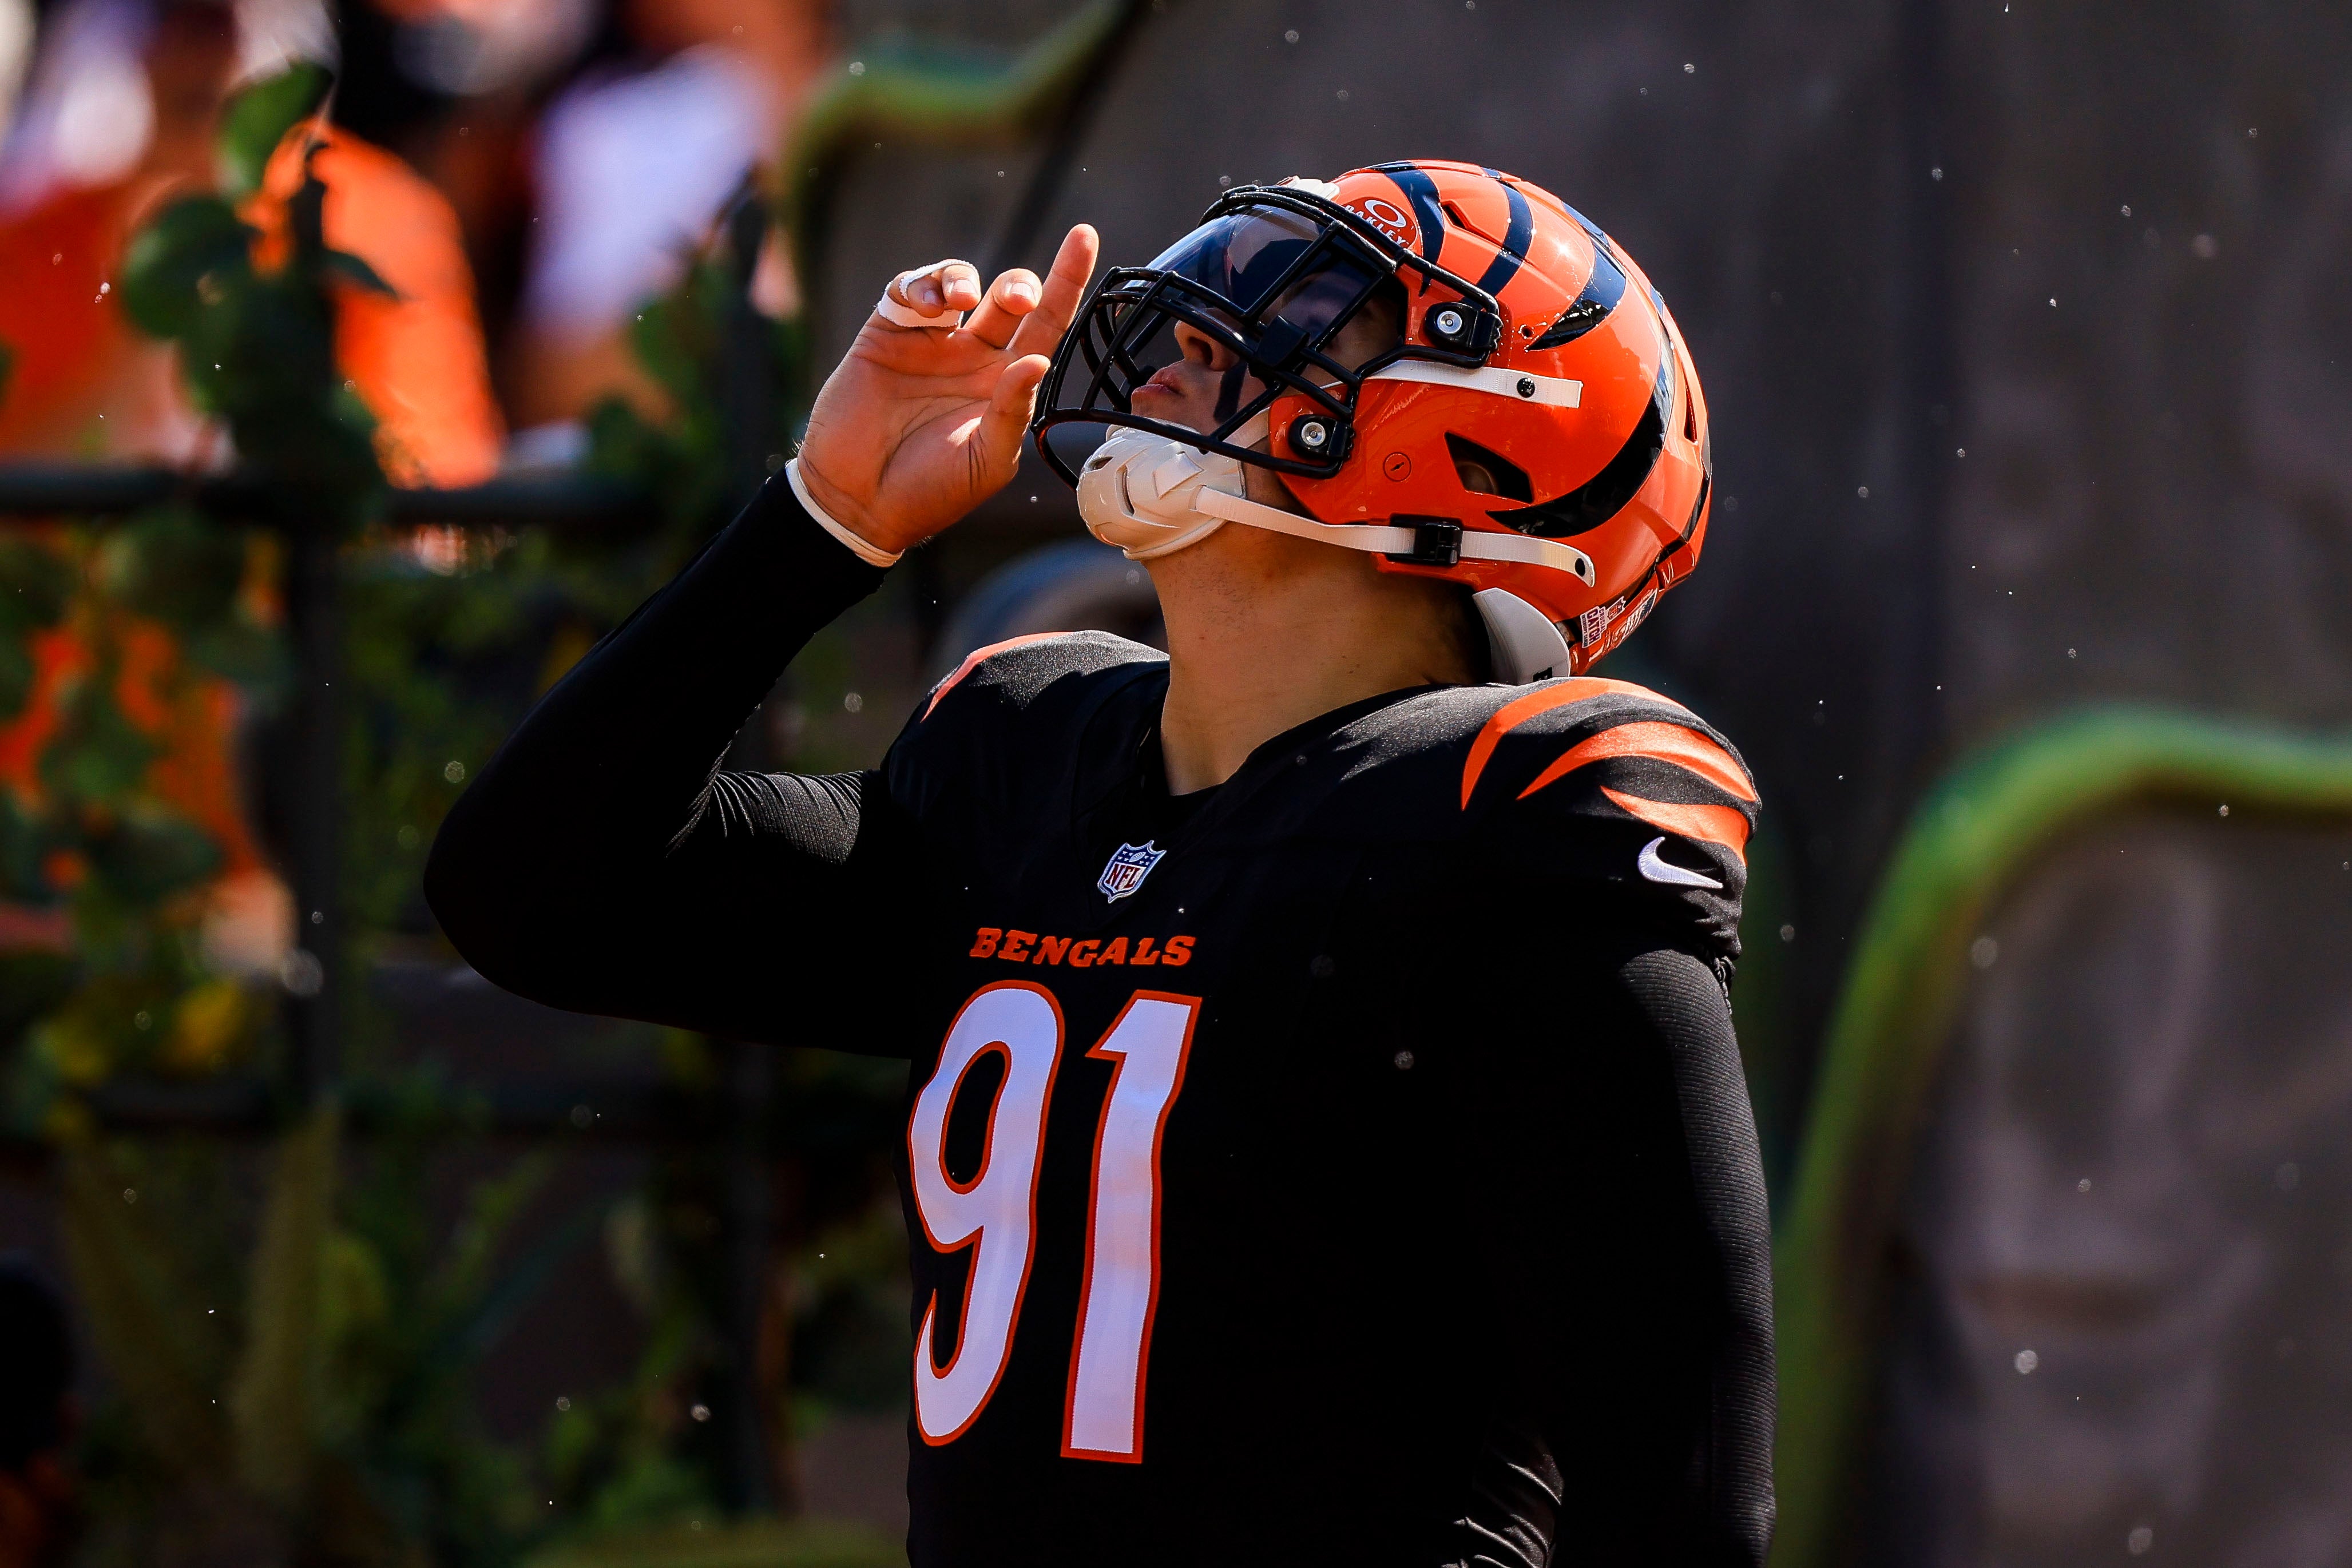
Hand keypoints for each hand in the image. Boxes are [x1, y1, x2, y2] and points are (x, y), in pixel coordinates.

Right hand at [796, 225, 1099, 554]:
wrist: (860, 500)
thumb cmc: (930, 490)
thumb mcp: (985, 459)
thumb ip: (1012, 410)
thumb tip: (1038, 360)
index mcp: (1005, 384)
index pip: (1047, 325)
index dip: (1066, 282)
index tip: (1083, 237)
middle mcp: (973, 356)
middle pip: (1008, 297)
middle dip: (1019, 285)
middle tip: (1017, 301)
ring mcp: (930, 342)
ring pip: (958, 281)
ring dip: (964, 277)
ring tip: (959, 299)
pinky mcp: (887, 334)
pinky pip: (908, 290)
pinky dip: (921, 284)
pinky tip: (927, 306)